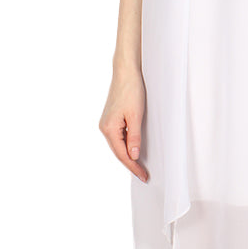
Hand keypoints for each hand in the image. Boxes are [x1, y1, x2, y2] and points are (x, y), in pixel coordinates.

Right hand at [100, 66, 148, 181]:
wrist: (126, 73)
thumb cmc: (131, 90)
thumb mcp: (136, 116)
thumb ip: (134, 137)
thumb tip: (133, 155)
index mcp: (109, 128)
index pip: (122, 154)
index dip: (133, 166)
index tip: (143, 175)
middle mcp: (104, 127)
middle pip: (118, 152)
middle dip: (131, 164)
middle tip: (143, 175)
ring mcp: (106, 123)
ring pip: (118, 145)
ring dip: (128, 156)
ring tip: (139, 166)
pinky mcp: (111, 119)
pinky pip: (118, 137)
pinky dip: (126, 146)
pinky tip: (133, 150)